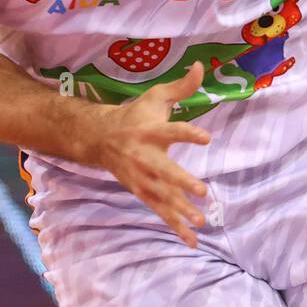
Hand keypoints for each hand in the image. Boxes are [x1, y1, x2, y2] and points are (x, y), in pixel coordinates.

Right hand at [92, 61, 211, 245]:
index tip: (206, 138)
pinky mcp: (142, 191)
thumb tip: (201, 66)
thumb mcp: (156, 97)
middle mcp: (145, 156)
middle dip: (182, 183)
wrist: (99, 138)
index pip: (171, 131)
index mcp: (150, 131)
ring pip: (162, 196)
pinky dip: (175, 226)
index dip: (188, 134)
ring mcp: (142, 177)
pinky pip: (160, 211)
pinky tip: (193, 240)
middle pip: (164, 171)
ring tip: (201, 221)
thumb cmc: (136, 115)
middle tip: (202, 192)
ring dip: (181, 210)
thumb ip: (181, 86)